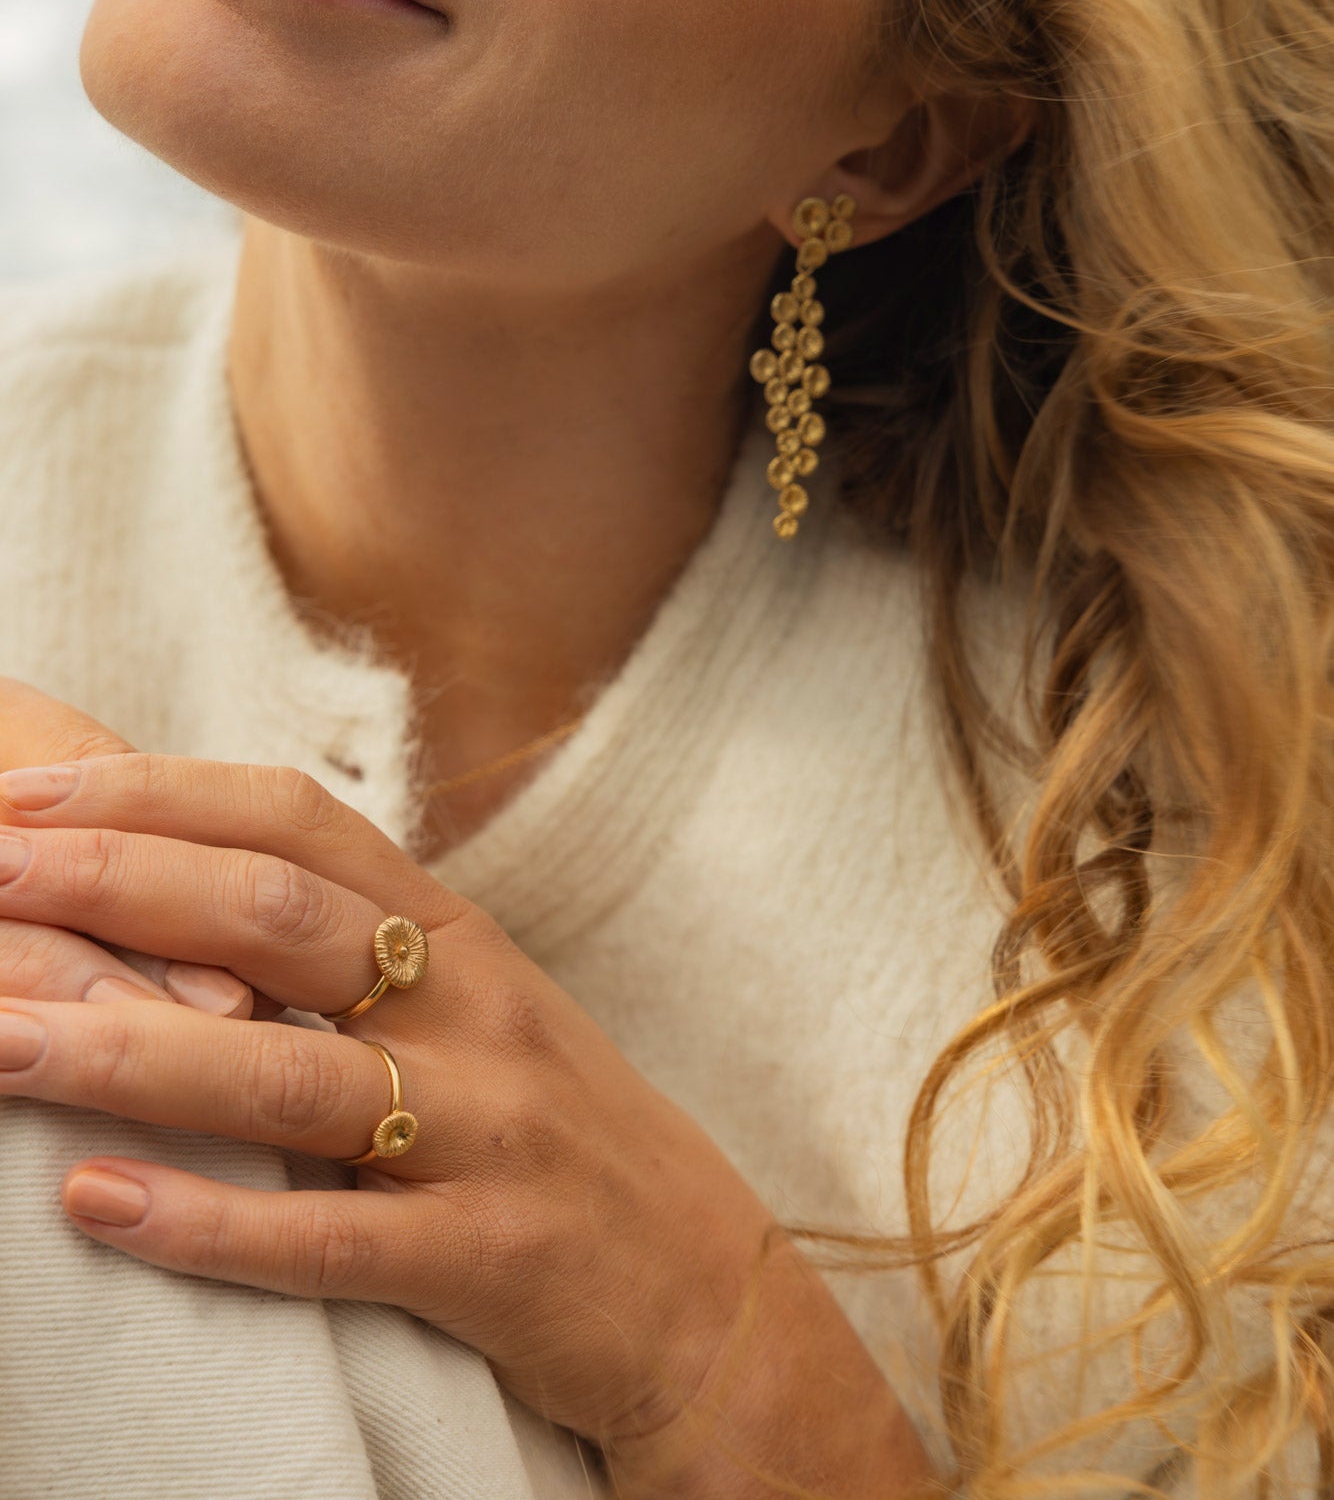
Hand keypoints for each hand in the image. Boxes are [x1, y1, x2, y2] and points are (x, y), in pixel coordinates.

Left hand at [0, 683, 934, 1497]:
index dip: (156, 796)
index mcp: (458, 932)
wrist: (703, 1287)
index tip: (27, 801)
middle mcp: (475, 1008)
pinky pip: (332, 1241)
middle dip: (116, 891)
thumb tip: (176, 890)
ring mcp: (488, 1130)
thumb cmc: (557, 1133)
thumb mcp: (474, 1009)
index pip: (295, 821)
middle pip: (277, 919)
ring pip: (287, 1078)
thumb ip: (353, 949)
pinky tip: (96, 1204)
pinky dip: (208, 1222)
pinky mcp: (491, 1258)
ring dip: (127, 1056)